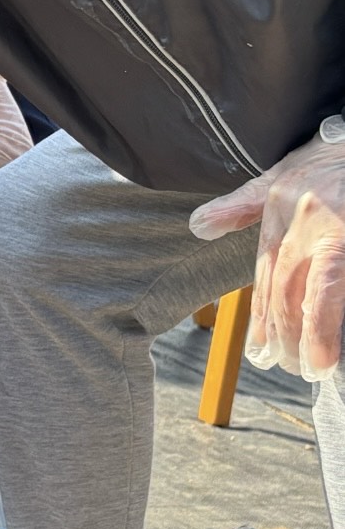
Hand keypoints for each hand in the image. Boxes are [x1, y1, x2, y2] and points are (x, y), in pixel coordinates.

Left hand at [190, 120, 344, 378]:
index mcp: (280, 207)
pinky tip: (329, 352)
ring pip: (310, 293)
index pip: (265, 271)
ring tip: (309, 367)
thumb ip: (239, 205)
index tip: (261, 349)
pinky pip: (333, 290)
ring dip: (307, 336)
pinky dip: (328, 324)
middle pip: (284, 287)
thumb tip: (197, 227)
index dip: (263, 314)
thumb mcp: (280, 175)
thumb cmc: (329, 161)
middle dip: (281, 332)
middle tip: (283, 365)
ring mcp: (331, 227)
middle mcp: (303, 217)